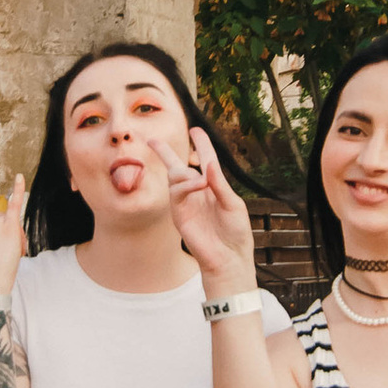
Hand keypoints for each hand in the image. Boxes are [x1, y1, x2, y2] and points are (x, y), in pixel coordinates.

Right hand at [165, 129, 258, 290]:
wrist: (228, 258)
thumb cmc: (235, 232)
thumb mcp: (233, 204)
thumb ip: (220, 184)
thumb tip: (208, 163)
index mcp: (214, 187)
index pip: (205, 160)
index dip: (201, 144)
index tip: (196, 129)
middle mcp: (197, 192)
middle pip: (177, 167)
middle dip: (164, 153)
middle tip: (151, 140)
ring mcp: (186, 203)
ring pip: (175, 177)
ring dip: (185, 173)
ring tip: (201, 181)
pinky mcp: (179, 214)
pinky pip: (176, 192)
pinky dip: (187, 185)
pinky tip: (199, 184)